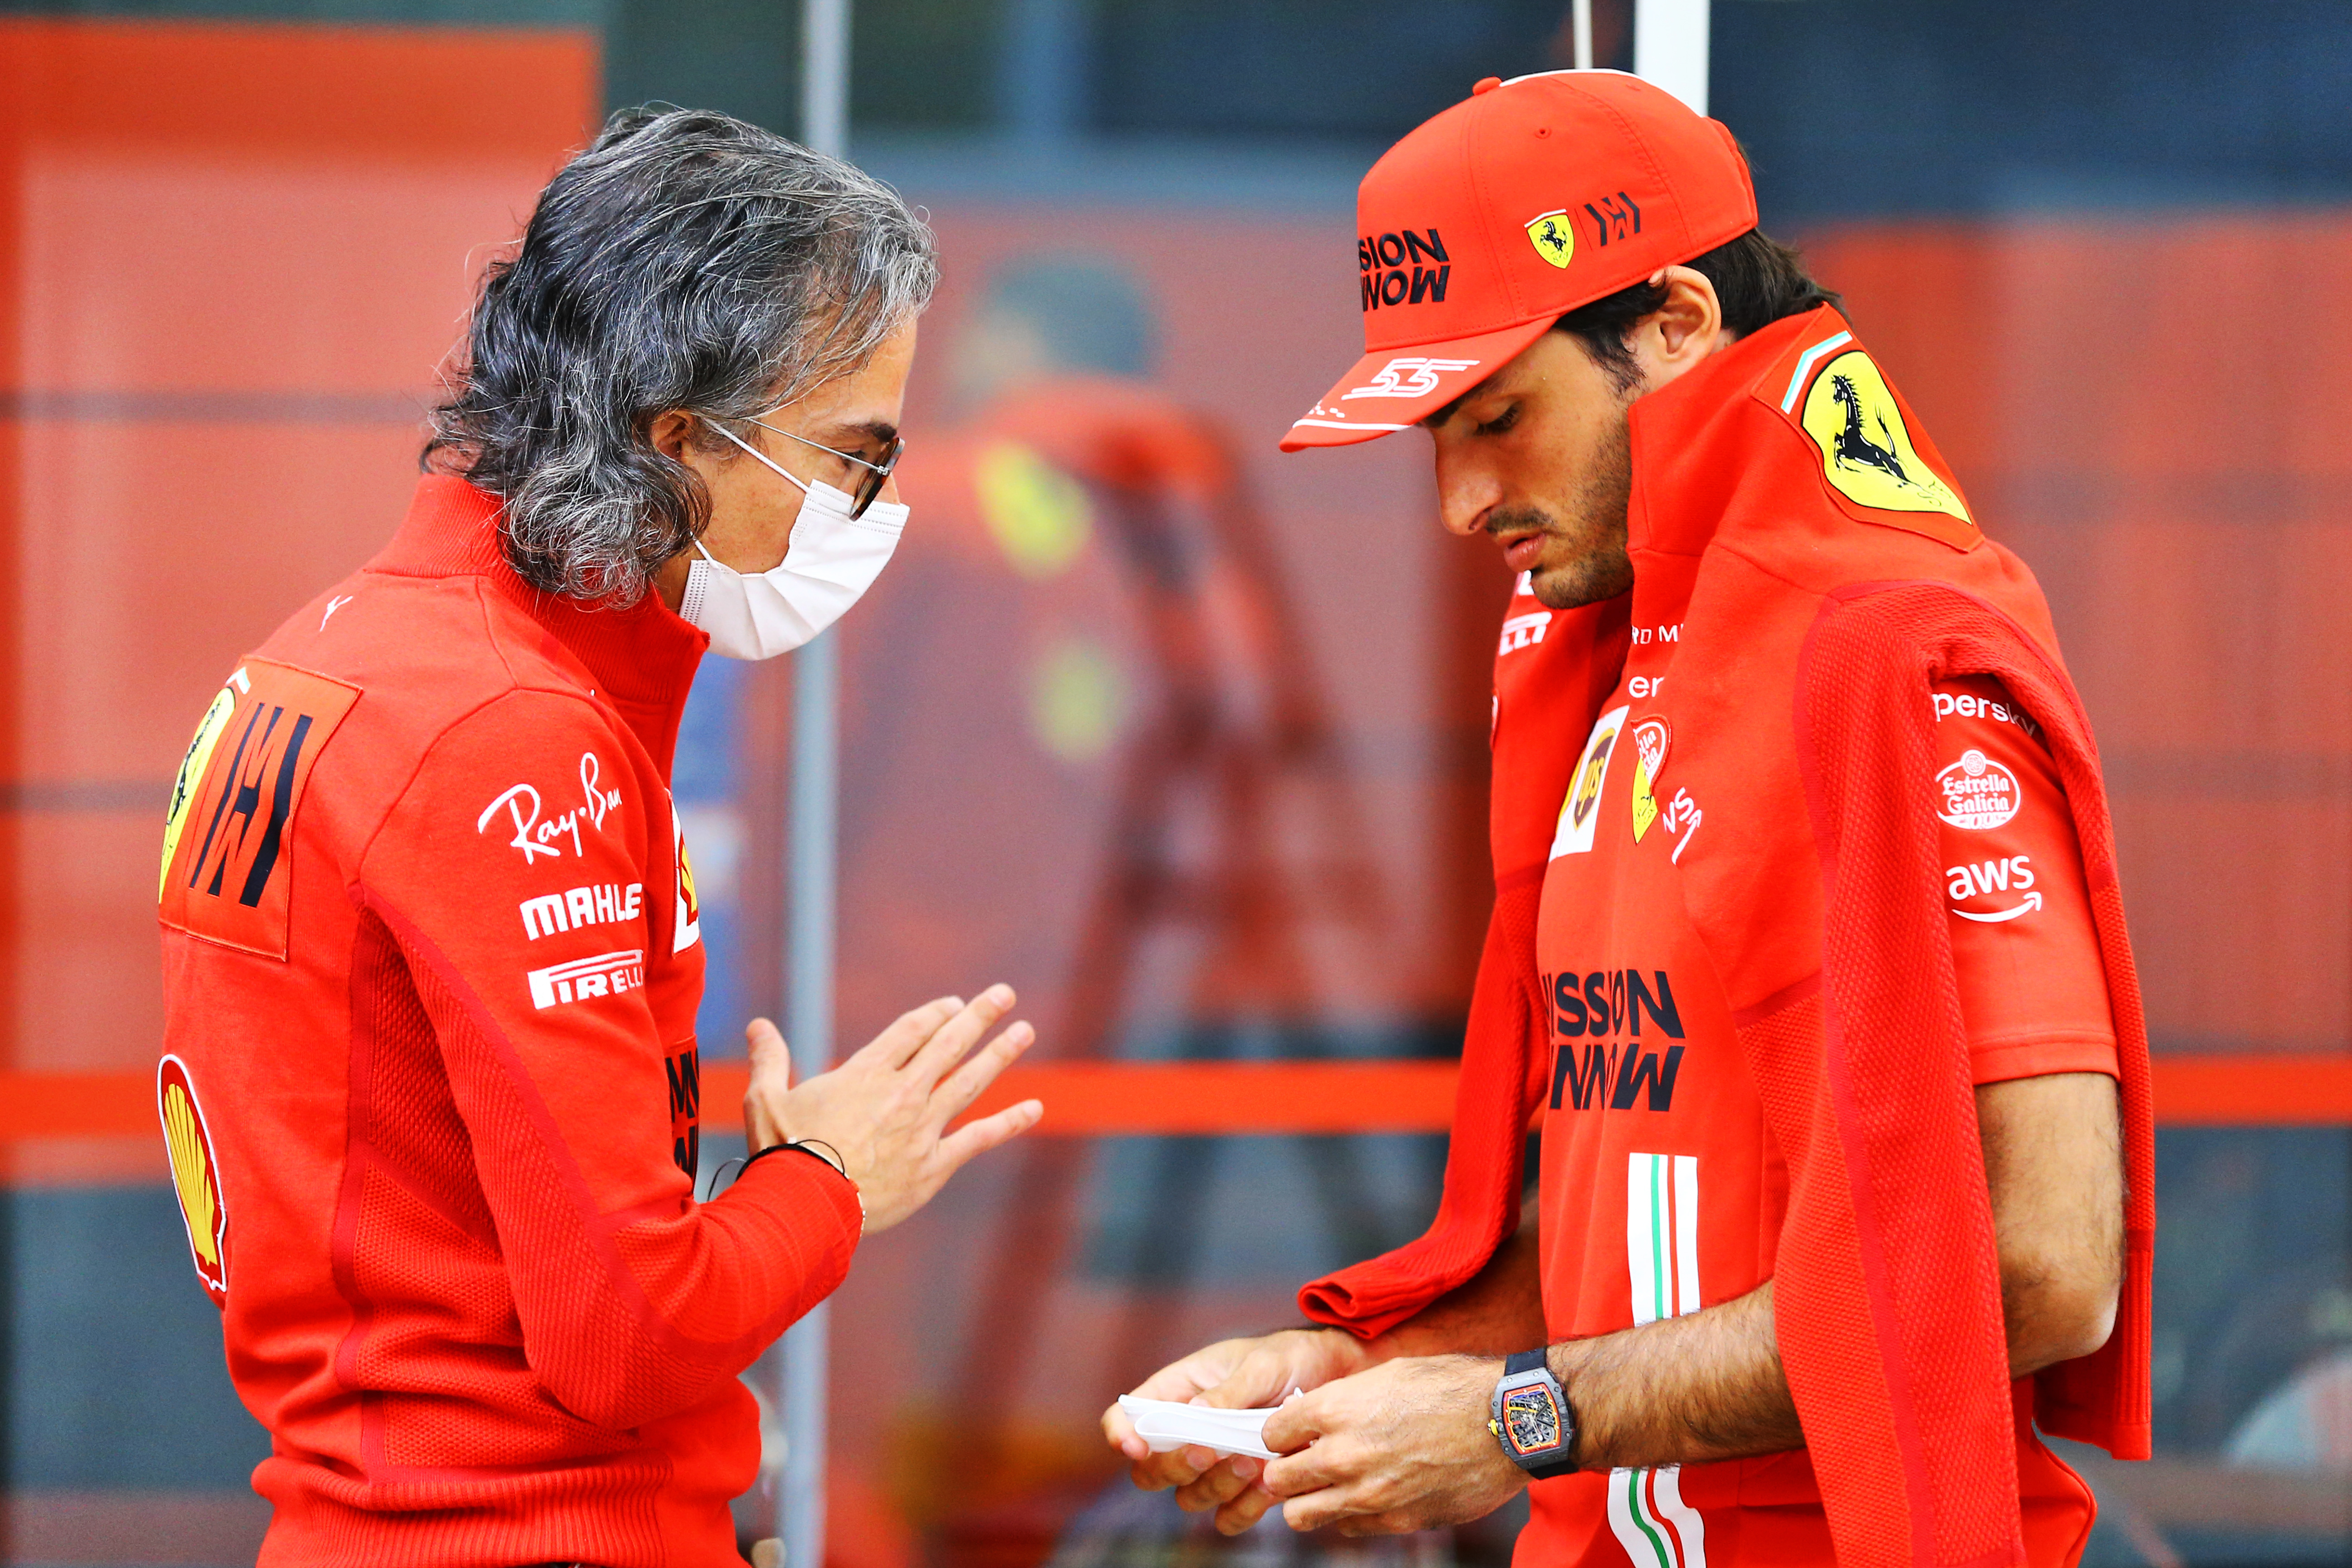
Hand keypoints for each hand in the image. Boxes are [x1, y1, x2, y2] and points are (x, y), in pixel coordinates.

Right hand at [741, 986, 1041, 1233]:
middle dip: (979, 1017)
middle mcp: (901, 1093)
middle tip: (1005, 994)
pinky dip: (1009, 1122)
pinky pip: (979, 1138)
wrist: (806, 1207)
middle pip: (948, 1044)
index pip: (911, 1031)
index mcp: (865, 1074)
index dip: (935, 1014)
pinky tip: (1034, 1108)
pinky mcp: (934, 1165)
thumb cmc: (782, 1154)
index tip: (954, 1005)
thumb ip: (770, 1060)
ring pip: (969, 1081)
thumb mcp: (766, 1100)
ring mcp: (922, 1128)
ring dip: (1000, 1054)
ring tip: (1024, 1032)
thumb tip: (759, 1025)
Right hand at [1102, 1328, 1375, 1534]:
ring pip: (1189, 1497)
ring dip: (1216, 1486)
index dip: (1122, 1434)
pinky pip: (1228, 1518)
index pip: (1126, 1416)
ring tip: (1254, 1461)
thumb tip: (1193, 1415)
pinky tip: (1268, 1486)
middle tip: (1211, 1451)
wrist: (1338, 1377)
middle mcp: (1189, 1432)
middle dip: (1177, 1466)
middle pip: (1150, 1470)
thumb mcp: (1261, 1364)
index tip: (1138, 1447)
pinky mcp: (1246, 1488)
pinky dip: (1243, 1509)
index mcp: (1178, 1390)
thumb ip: (1228, 1392)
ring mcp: (1216, 1464)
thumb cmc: (1291, 1357)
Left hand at [1259, 1354, 1525, 1535]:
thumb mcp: (1387, 1374)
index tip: (1288, 1434)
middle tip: (1300, 1463)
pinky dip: (1349, 1516)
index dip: (1278, 1433)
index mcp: (1336, 1409)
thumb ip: (1344, 1400)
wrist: (1506, 1422)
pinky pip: (1348, 1528)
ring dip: (1307, 1501)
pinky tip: (1366, 1496)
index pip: (1272, 1433)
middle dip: (1283, 1471)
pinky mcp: (1396, 1520)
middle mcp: (1344, 1455)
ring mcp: (1369, 1494)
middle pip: (1278, 1480)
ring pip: (1302, 1515)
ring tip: (1326, 1486)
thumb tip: (1318, 1418)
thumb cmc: (1451, 1387)